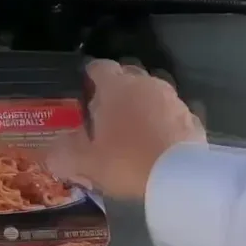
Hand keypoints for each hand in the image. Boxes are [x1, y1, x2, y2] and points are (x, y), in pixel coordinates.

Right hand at [50, 59, 206, 199]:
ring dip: (142, 104)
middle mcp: (146, 84)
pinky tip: (157, 141)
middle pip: (128, 75)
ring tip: (133, 128)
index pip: (99, 67)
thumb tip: (53, 154)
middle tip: (106, 111)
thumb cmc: (127, 162)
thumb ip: (64, 155)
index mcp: (117, 87)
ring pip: (153, 92)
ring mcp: (173, 98)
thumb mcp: (86, 163)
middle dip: (117, 88)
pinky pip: (171, 112)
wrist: (179, 178)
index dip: (90, 76)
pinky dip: (163, 121)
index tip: (85, 89)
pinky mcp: (192, 117)